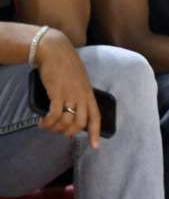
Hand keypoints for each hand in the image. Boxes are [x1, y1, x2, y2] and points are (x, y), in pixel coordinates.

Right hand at [34, 29, 102, 148]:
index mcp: (89, 94)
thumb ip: (79, 95)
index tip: (96, 146)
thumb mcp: (79, 81)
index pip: (96, 117)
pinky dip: (48, 122)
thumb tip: (73, 110)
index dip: (96, 133)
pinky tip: (42, 122)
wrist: (55, 51)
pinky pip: (54, 115)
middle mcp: (82, 97)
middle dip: (69, 133)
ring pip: (67, 121)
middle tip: (60, 133)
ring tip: (47, 126)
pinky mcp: (57, 93)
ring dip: (56, 128)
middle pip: (80, 124)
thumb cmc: (66, 66)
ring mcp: (70, 95)